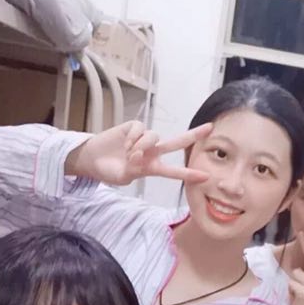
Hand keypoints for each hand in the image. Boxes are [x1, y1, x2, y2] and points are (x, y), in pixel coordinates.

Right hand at [67, 120, 211, 185]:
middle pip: (177, 142)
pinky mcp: (134, 127)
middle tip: (211, 128)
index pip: (174, 171)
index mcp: (152, 167)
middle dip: (193, 135)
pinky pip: (140, 129)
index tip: (206, 177)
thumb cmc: (109, 170)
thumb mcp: (123, 177)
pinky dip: (132, 137)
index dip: (189, 174)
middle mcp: (152, 152)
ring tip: (129, 154)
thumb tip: (140, 155)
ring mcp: (144, 138)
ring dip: (141, 146)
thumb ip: (134, 168)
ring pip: (154, 137)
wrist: (92, 159)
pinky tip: (125, 143)